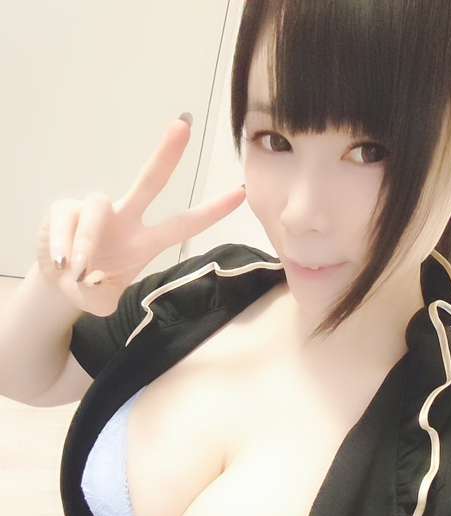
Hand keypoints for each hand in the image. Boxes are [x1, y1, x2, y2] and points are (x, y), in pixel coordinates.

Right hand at [36, 115, 245, 316]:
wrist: (58, 285)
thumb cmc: (91, 288)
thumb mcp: (102, 303)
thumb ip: (102, 298)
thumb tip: (93, 282)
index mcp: (145, 241)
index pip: (183, 224)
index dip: (210, 212)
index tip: (240, 193)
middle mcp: (125, 219)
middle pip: (149, 182)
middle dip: (166, 155)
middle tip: (182, 126)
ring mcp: (94, 211)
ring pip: (97, 207)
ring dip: (88, 241)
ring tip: (78, 270)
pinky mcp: (65, 209)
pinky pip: (67, 219)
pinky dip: (63, 243)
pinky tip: (60, 263)